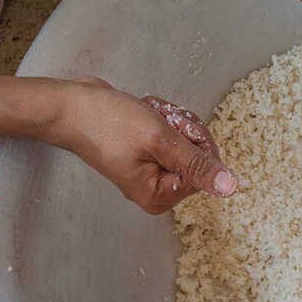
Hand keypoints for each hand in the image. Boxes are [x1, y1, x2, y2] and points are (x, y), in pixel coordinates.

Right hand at [51, 77, 238, 213]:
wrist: (71, 106)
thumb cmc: (106, 122)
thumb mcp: (160, 140)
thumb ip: (197, 164)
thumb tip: (230, 187)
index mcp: (159, 196)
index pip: (207, 170)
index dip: (195, 142)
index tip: (172, 129)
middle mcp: (155, 189)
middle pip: (198, 156)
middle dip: (181, 129)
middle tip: (157, 120)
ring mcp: (150, 171)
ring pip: (186, 140)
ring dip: (169, 119)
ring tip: (145, 116)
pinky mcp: (145, 152)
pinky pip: (170, 133)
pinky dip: (159, 117)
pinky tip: (141, 113)